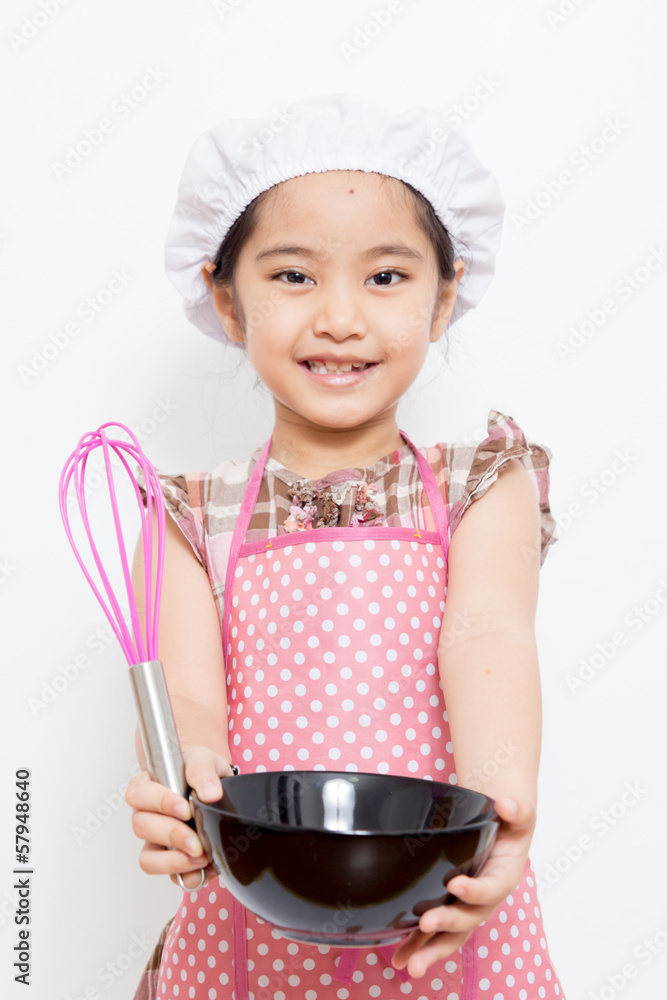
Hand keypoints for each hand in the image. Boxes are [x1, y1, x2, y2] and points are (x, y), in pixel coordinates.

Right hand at [125, 746, 234, 890]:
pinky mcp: (170, 859)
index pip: (139, 796)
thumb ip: (202, 770)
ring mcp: (155, 840)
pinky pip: (170, 876)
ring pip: (148, 859)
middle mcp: (145, 815)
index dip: (161, 804)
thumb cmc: (198, 769)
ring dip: (174, 862)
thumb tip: (210, 793)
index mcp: (146, 787)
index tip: (186, 809)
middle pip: (142, 828)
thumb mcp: (203, 759)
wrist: (211, 785)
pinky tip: (208, 868)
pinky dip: (188, 877)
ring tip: (201, 858)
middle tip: (197, 841)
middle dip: (172, 836)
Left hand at [392, 794, 535, 977]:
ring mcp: (466, 908)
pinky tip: (397, 959)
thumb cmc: (509, 824)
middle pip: (469, 919)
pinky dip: (416, 945)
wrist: (497, 832)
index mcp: (503, 877)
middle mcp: (485, 899)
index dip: (476, 891)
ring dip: (430, 950)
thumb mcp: (520, 813)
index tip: (455, 885)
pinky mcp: (449, 909)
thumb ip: (518, 809)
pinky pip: (433, 931)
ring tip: (410, 964)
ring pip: (450, 935)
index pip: (492, 889)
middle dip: (448, 924)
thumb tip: (506, 805)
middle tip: (427, 924)